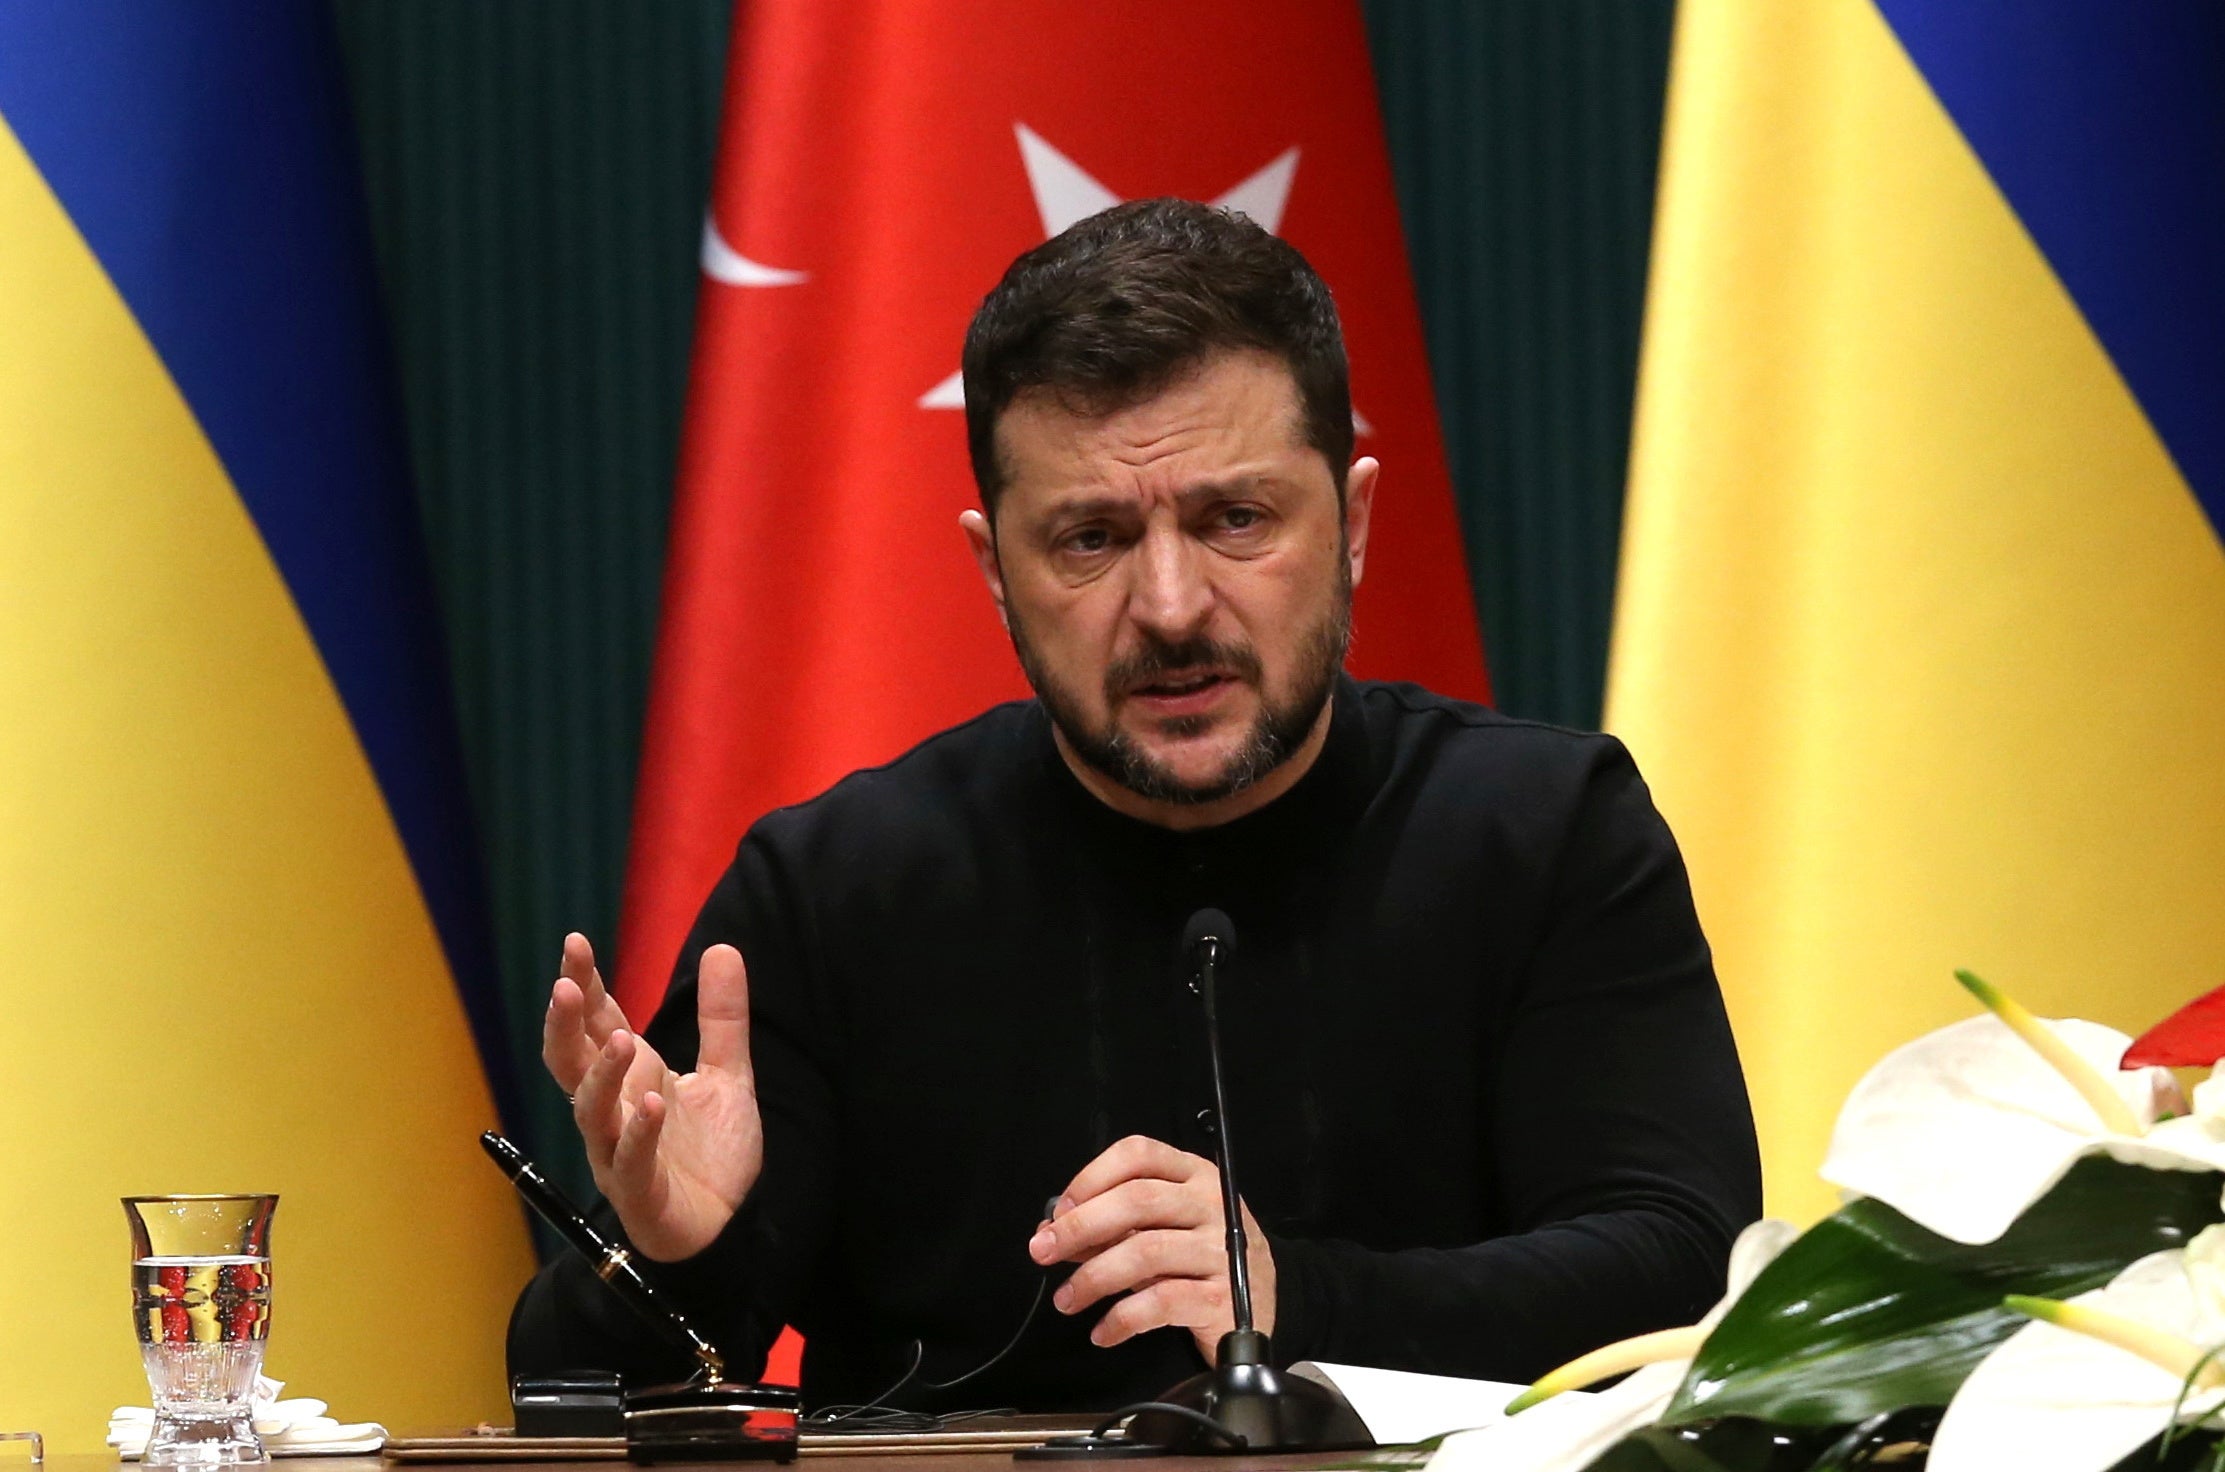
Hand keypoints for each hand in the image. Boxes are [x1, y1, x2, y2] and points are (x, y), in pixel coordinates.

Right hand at [541, 934, 762, 1260]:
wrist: (732, 1226)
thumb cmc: (712, 1153)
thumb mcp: (727, 1074)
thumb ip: (722, 1017)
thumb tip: (721, 947)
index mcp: (631, 1078)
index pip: (597, 1025)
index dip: (585, 985)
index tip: (576, 943)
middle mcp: (614, 1112)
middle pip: (572, 1063)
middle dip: (566, 1024)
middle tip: (567, 985)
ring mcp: (619, 1153)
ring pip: (592, 1112)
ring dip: (601, 1076)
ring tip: (621, 1041)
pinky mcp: (641, 1194)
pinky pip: (630, 1161)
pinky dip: (638, 1132)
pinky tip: (651, 1104)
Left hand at [1029, 1135, 1275, 1362]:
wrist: (1266, 1303)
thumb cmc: (1202, 1257)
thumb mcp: (1166, 1228)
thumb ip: (1118, 1224)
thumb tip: (1054, 1232)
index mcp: (1194, 1174)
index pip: (1138, 1154)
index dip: (1091, 1177)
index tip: (1059, 1210)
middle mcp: (1211, 1203)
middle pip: (1137, 1200)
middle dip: (1080, 1226)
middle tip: (1043, 1252)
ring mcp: (1220, 1250)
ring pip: (1145, 1252)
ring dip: (1093, 1277)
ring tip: (1066, 1300)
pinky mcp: (1222, 1297)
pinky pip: (1160, 1302)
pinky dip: (1122, 1318)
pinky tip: (1102, 1331)